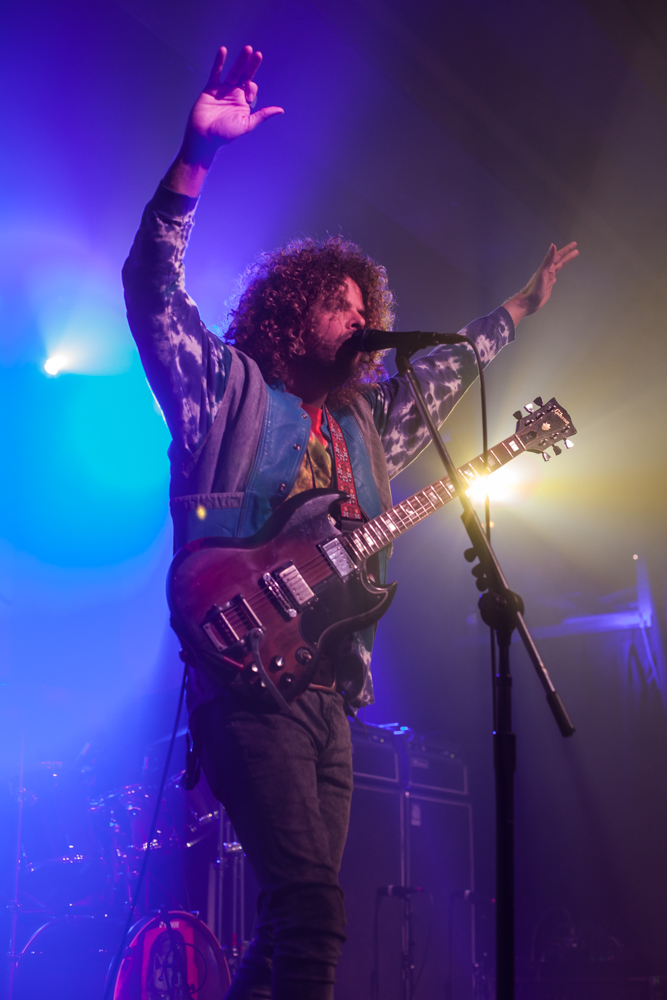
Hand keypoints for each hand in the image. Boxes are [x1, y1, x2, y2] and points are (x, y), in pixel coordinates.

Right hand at [164, 46, 283, 195]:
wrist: (204, 136)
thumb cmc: (225, 134)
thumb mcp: (247, 124)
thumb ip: (262, 115)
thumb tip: (281, 110)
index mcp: (243, 103)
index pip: (251, 87)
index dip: (252, 88)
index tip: (247, 96)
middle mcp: (234, 94)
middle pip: (245, 75)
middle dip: (251, 65)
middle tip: (257, 53)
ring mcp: (222, 90)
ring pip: (233, 71)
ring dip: (240, 60)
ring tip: (247, 48)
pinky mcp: (210, 88)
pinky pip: (216, 72)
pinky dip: (219, 61)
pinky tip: (223, 50)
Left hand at [504, 242, 578, 326]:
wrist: (528, 303)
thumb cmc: (534, 289)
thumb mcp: (542, 273)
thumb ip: (548, 260)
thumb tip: (553, 245)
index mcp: (547, 268)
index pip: (558, 256)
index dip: (566, 250)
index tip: (574, 244)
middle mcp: (547, 272)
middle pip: (559, 261)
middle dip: (567, 255)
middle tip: (576, 249)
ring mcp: (548, 279)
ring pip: (558, 268)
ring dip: (564, 263)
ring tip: (570, 258)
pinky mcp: (547, 286)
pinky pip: (554, 278)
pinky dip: (557, 274)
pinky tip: (557, 276)